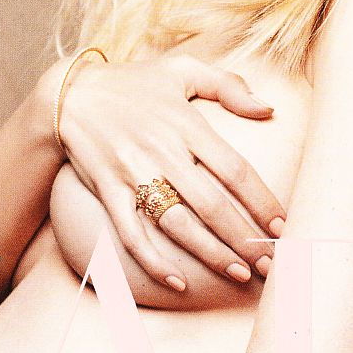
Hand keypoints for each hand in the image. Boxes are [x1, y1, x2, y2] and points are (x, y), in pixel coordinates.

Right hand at [52, 52, 286, 289]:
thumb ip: (229, 85)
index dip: (262, 202)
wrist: (69, 95)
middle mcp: (162, 152)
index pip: (235, 170)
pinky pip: (131, 234)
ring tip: (238, 273)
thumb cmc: (134, 83)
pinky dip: (153, 261)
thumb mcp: (183, 70)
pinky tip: (178, 282)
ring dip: (210, 253)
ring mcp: (133, 174)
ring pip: (178, 224)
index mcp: (187, 124)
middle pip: (212, 204)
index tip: (282, 226)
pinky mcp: (108, 191)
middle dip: (245, 238)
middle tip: (270, 263)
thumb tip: (269, 108)